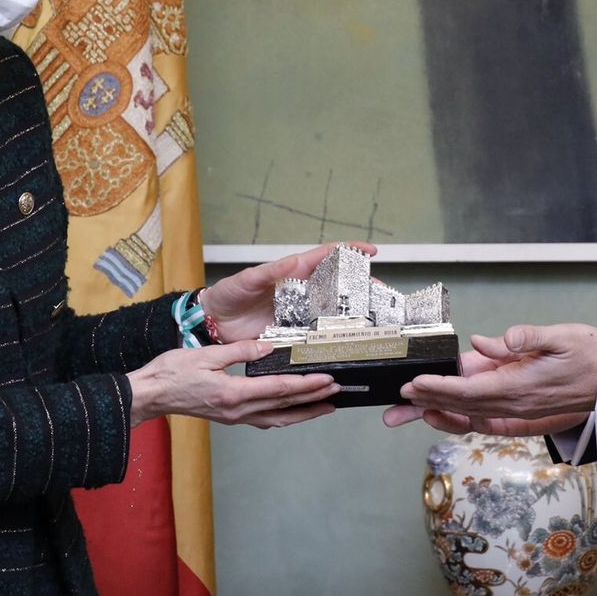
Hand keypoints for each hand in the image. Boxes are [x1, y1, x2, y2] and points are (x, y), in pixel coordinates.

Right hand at [127, 340, 339, 428]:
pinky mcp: (231, 417)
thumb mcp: (206, 354)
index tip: (327, 380)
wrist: (150, 394)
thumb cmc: (172, 372)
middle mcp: (238, 410)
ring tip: (326, 406)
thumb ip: (240, 350)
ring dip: (304, 413)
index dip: (306, 385)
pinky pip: (265, 420)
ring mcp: (235, 417)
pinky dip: (285, 416)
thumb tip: (269, 345)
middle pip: (285, 407)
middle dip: (314, 400)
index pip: (279, 390)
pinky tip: (294, 412)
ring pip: (278, 419)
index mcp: (233, 393)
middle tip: (337, 392)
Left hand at [199, 241, 376, 342]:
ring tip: (375, 320)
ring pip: (333, 313)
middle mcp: (302, 293)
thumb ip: (270, 272)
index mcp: (294, 273)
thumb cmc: (230, 294)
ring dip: (353, 316)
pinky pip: (317, 336)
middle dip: (362, 288)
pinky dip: (332, 339)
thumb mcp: (248, 280)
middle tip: (382, 294)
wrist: (215, 323)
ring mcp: (300, 315)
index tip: (370, 251)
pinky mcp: (294, 335)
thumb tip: (293, 261)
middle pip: (338, 287)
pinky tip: (347, 344)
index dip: (349, 251)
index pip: (326, 257)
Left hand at [388, 323, 596, 423]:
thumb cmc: (593, 357)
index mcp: (521, 386)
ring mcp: (516, 409)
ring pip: (468, 412)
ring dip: (436, 410)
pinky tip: (440, 409)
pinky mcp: (519, 408)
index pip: (470, 390)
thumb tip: (489, 341)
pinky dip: (457, 413)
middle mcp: (514, 404)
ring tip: (407, 410)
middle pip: (461, 405)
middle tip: (395, 403)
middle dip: (426, 402)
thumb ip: (527, 338)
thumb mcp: (563, 336)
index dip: (439, 388)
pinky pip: (482, 414)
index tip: (414, 385)